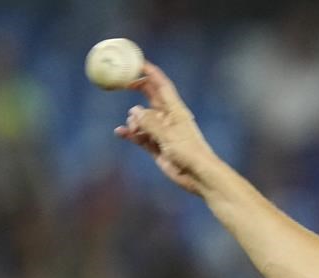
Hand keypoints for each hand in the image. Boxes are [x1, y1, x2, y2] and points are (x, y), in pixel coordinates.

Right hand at [115, 62, 212, 194]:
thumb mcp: (167, 134)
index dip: (149, 72)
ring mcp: (162, 132)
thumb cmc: (188, 152)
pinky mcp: (157, 146)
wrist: (198, 175)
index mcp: (175, 109)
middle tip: (121, 83)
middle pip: (149, 97)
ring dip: (133, 121)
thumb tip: (133, 111)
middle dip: (137, 89)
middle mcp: (168, 118)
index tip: (136, 61)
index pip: (161, 85)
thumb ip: (149, 122)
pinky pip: (139, 136)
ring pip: (142, 119)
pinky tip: (120, 133)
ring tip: (133, 128)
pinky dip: (130, 134)